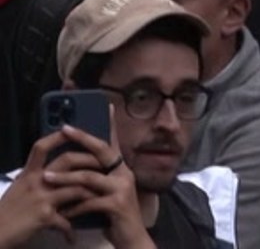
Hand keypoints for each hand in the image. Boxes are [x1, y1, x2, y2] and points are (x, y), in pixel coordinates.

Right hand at [0, 131, 94, 247]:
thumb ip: (35, 179)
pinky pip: (66, 220)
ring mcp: (41, 197)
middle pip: (67, 160)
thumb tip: (52, 173)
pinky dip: (70, 230)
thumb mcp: (18, 189)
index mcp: (28, 174)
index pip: (42, 147)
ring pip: (76, 188)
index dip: (57, 137)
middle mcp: (36, 181)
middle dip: (89, 160)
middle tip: (104, 164)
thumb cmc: (6, 211)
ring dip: (90, 193)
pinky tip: (72, 237)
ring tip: (101, 196)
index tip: (71, 129)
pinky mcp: (45, 216)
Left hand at [43, 111, 152, 248]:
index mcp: (121, 170)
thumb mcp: (106, 193)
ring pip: (89, 176)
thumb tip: (76, 168)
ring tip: (46, 178)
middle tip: (64, 129)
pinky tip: (61, 212)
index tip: (105, 106)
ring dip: (65, 178)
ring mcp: (122, 188)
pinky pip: (88, 201)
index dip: (108, 124)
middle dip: (82, 138)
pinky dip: (72, 206)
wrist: (132, 238)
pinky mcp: (117, 204)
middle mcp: (124, 174)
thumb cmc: (115, 216)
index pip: (113, 143)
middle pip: (102, 150)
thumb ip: (95, 181)